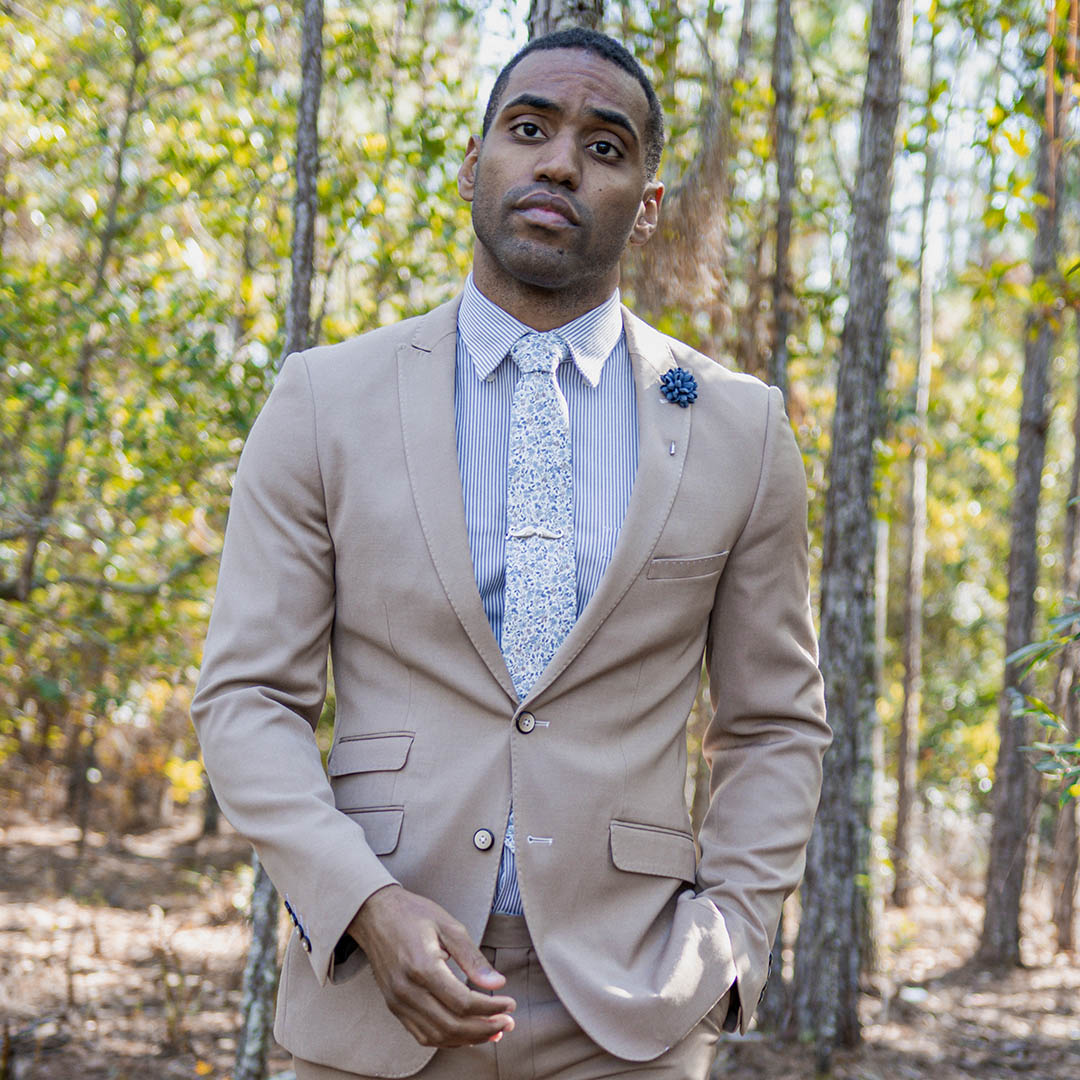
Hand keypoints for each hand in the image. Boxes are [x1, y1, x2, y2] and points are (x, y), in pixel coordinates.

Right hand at [347, 884, 515, 1048]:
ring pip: (436, 1036)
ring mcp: (397, 1002)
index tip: (510, 1003)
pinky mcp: (394, 1006)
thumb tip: (498, 983)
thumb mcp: (448, 926)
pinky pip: (421, 1035)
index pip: (463, 1002)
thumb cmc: (413, 914)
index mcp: (422, 967)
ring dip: (468, 1039)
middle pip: (451, 1026)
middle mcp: (407, 991)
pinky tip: (466, 1032)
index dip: (491, 1008)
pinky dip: (447, 1039)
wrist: (374, 914)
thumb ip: (472, 958)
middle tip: (507, 1022)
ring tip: (492, 1031)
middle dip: (484, 1029)